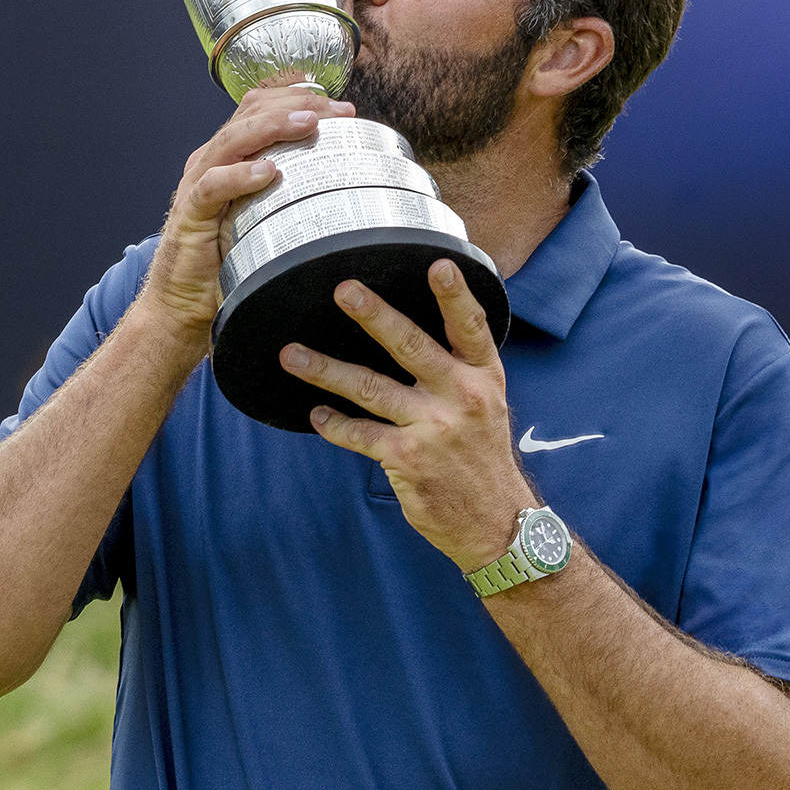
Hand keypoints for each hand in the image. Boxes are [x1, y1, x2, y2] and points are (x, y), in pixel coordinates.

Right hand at [137, 81, 355, 347]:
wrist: (185, 302)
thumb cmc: (228, 259)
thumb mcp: (266, 218)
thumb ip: (292, 195)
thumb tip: (348, 187)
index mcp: (231, 156)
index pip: (263, 108)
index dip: (302, 99)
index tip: (344, 110)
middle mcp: (212, 160)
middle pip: (250, 113)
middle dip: (297, 104)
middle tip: (337, 111)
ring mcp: (197, 183)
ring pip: (233, 139)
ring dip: (273, 127)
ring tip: (308, 124)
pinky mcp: (190, 213)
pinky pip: (212, 186)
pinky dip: (239, 175)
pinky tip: (267, 172)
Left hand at [279, 260, 533, 571]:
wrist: (497, 523)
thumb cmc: (483, 456)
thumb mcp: (489, 404)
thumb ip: (460, 367)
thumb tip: (411, 329)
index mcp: (484, 378)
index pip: (471, 328)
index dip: (455, 296)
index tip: (439, 265)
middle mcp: (462, 397)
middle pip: (412, 347)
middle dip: (374, 317)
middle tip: (344, 291)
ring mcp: (433, 428)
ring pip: (370, 388)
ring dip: (326, 369)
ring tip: (292, 355)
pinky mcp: (407, 459)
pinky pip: (359, 434)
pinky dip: (333, 424)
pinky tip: (315, 414)